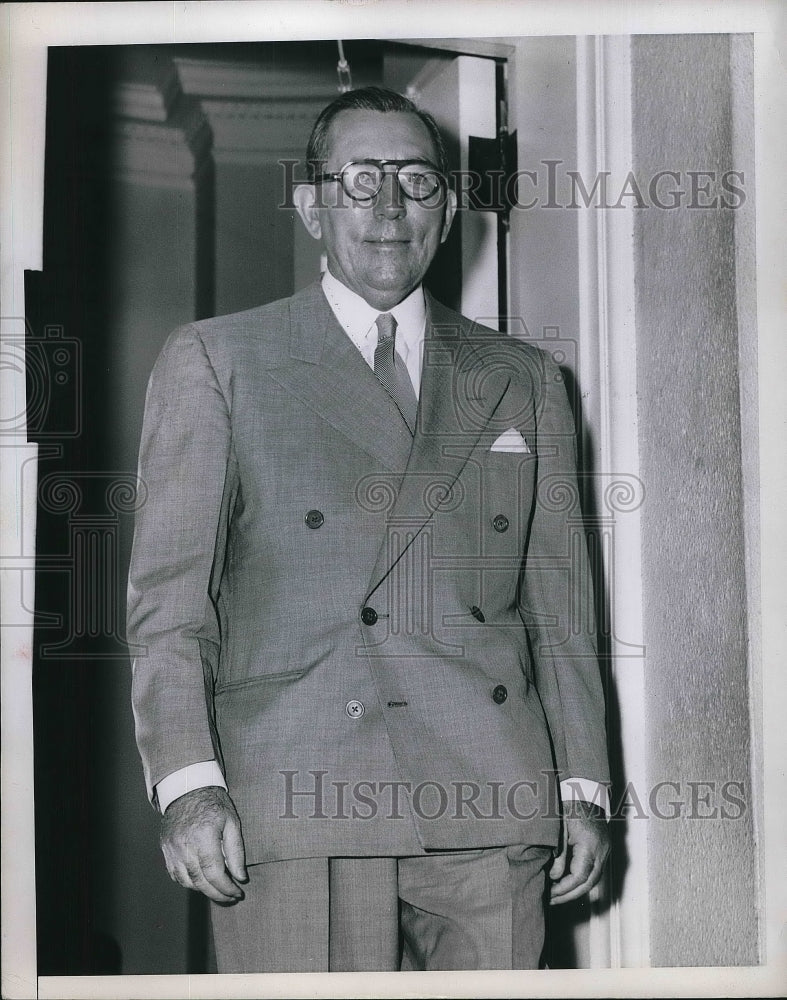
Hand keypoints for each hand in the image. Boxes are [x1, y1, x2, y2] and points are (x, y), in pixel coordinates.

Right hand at [160, 786, 247, 903]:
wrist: (188, 789)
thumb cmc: (214, 803)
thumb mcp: (232, 822)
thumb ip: (236, 852)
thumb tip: (240, 878)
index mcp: (204, 837)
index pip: (214, 873)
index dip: (226, 888)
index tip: (237, 893)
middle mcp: (184, 845)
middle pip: (200, 882)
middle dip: (217, 894)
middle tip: (230, 897)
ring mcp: (172, 849)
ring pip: (187, 881)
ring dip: (203, 890)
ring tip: (218, 890)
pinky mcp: (165, 850)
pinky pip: (176, 874)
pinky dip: (189, 882)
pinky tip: (201, 881)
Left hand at [549, 800, 609, 904]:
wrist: (584, 791)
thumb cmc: (569, 806)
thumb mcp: (560, 829)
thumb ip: (558, 855)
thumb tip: (554, 877)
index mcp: (590, 845)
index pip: (580, 876)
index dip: (564, 888)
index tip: (550, 893)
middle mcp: (601, 851)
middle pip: (589, 883)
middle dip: (569, 895)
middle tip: (551, 900)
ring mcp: (604, 850)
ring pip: (593, 879)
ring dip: (575, 890)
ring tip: (557, 895)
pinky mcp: (603, 849)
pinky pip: (594, 871)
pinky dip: (581, 880)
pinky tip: (567, 883)